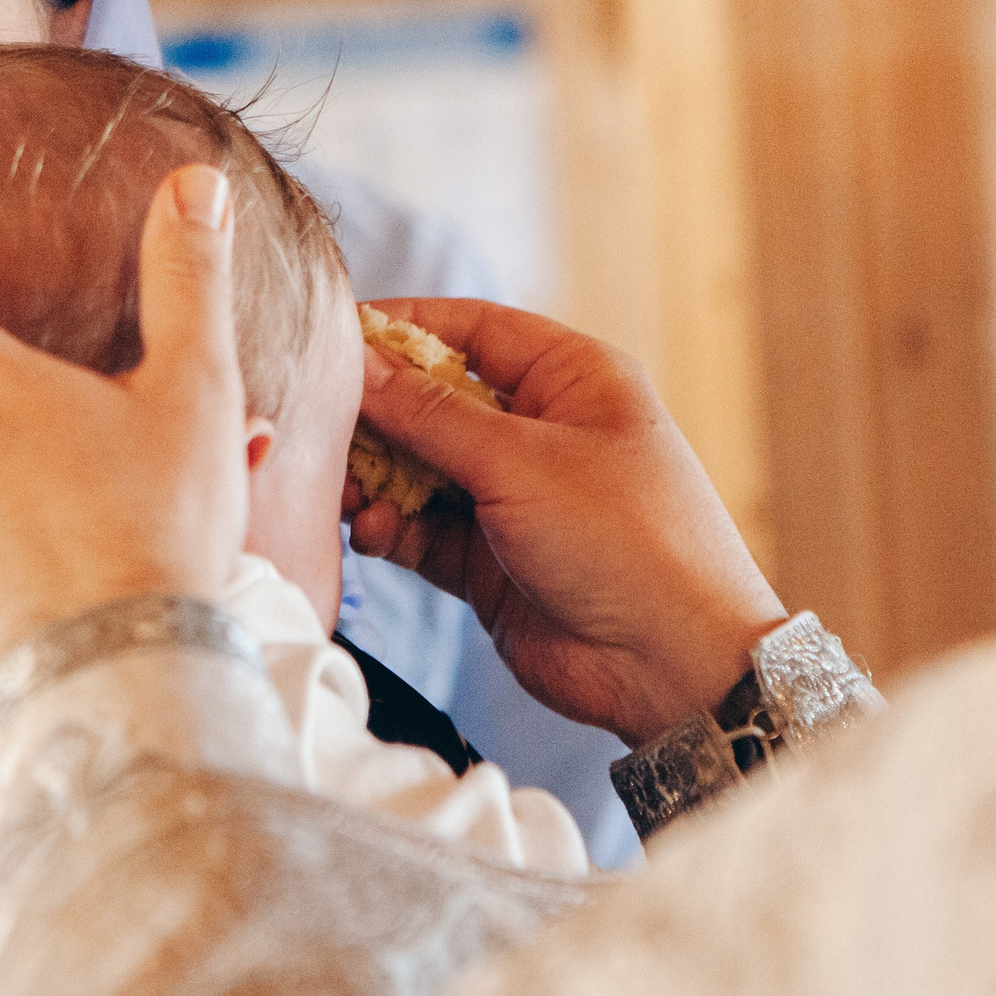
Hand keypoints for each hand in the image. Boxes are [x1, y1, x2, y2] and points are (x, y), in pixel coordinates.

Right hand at [345, 299, 784, 746]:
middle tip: (322, 429)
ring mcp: (516, 499)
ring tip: (347, 494)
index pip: (470, 330)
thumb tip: (359, 367)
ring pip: (420, 470)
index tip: (335, 339)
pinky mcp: (493, 562)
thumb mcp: (521, 462)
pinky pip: (424, 530)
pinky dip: (394, 529)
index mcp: (570, 379)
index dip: (402, 330)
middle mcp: (542, 432)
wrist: (673, 666)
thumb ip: (429, 416)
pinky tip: (375, 533)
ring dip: (378, 479)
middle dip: (378, 416)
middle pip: (435, 401)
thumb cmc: (628, 542)